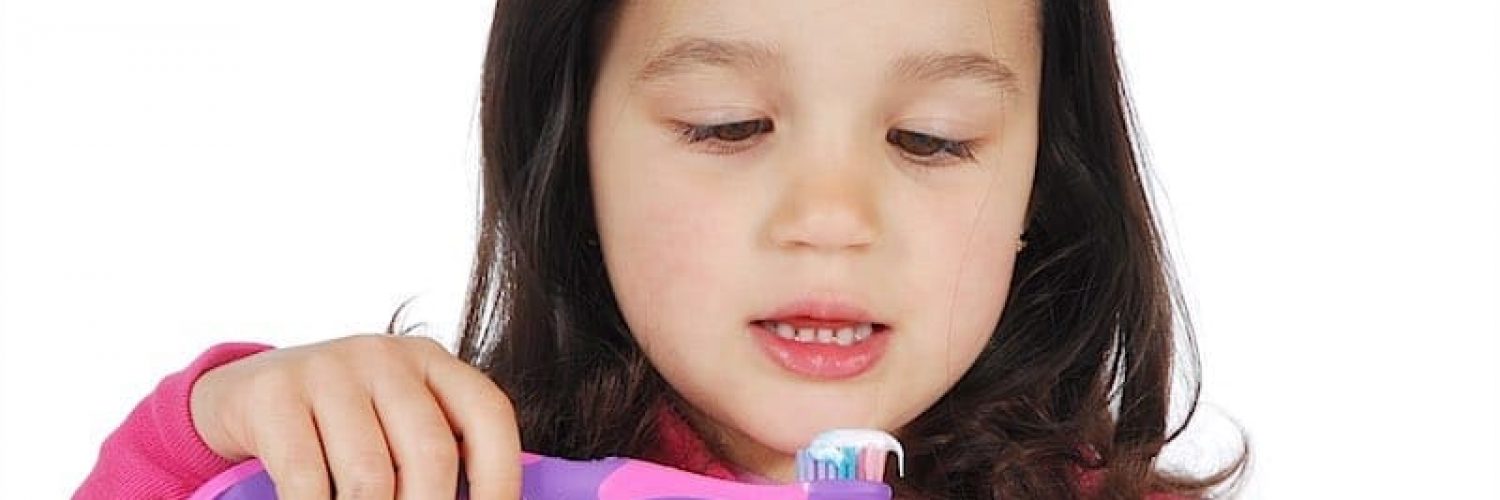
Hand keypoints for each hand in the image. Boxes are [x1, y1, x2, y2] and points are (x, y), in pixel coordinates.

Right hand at [190, 334, 521, 498]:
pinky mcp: (273, 394)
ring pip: (369, 476)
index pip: (487, 415)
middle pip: (430, 454)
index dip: (501, 479)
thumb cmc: (339, 426)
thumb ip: (434, 459)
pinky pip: (306, 479)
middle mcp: (384, 356)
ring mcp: (327, 369)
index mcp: (431, 362)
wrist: (242, 394)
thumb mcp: (393, 427)